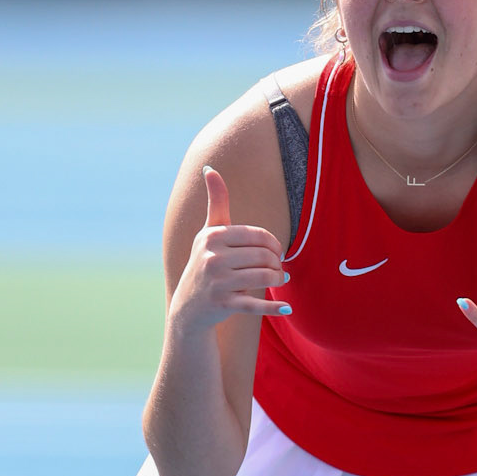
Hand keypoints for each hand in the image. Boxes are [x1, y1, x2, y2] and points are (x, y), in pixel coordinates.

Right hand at [170, 166, 289, 333]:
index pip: (259, 236)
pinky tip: (286, 308)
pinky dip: (273, 308)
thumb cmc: (206, 261)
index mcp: (212, 236)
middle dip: (276, 263)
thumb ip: (216, 201)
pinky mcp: (223, 304)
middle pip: (264, 256)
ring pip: (264, 277)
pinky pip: (255, 304)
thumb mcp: (210, 232)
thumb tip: (209, 167)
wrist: (190, 306)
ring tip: (279, 280)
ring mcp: (217, 282)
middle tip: (278, 269)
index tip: (275, 252)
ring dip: (278, 280)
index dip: (274, 244)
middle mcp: (212, 258)